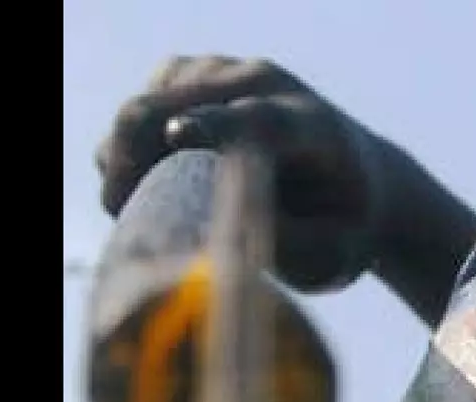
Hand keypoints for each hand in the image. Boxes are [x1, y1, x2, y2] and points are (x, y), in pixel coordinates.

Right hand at [96, 56, 386, 293]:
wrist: (353, 179)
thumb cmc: (342, 228)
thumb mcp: (332, 254)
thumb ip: (283, 244)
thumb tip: (217, 241)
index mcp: (314, 128)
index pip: (260, 121)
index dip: (217, 126)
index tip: (179, 135)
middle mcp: (264, 84)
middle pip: (174, 106)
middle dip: (134, 159)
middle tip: (122, 214)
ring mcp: (219, 73)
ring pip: (140, 113)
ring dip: (129, 165)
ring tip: (152, 212)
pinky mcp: (184, 78)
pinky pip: (132, 120)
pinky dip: (129, 158)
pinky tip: (159, 189)